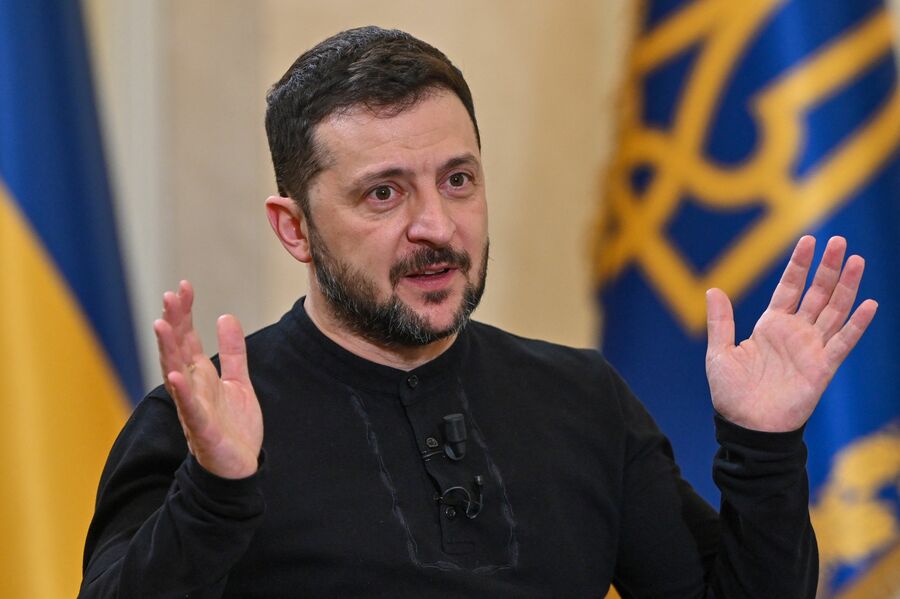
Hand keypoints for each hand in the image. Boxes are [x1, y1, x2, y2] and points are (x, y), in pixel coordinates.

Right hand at [153, 280, 262, 477]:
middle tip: (169, 295)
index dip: (185, 313)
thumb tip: (225, 317)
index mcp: (200, 376)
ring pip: (176, 374)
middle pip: (178, 350)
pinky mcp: (202, 429)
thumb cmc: (234, 426)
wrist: (240, 467)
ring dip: (168, 350)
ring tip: (162, 325)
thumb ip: (232, 352)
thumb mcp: (238, 381)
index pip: (188, 338)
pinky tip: (176, 375)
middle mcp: (192, 388)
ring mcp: (194, 407)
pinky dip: (182, 392)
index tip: (183, 287)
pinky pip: (189, 408)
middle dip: (173, 323)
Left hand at [705, 236, 876, 431]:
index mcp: (770, 326)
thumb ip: (720, 322)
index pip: (789, 287)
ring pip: (834, 310)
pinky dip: (856, 324)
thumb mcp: (720, 353)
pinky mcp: (823, 367)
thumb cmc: (732, 393)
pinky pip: (843, 342)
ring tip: (856, 260)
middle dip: (828, 267)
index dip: (799, 264)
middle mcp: (794, 332)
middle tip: (839, 241)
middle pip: (817, 293)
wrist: (747, 427)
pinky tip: (868, 304)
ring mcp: (811, 348)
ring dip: (846, 287)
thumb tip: (713, 289)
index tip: (808, 240)